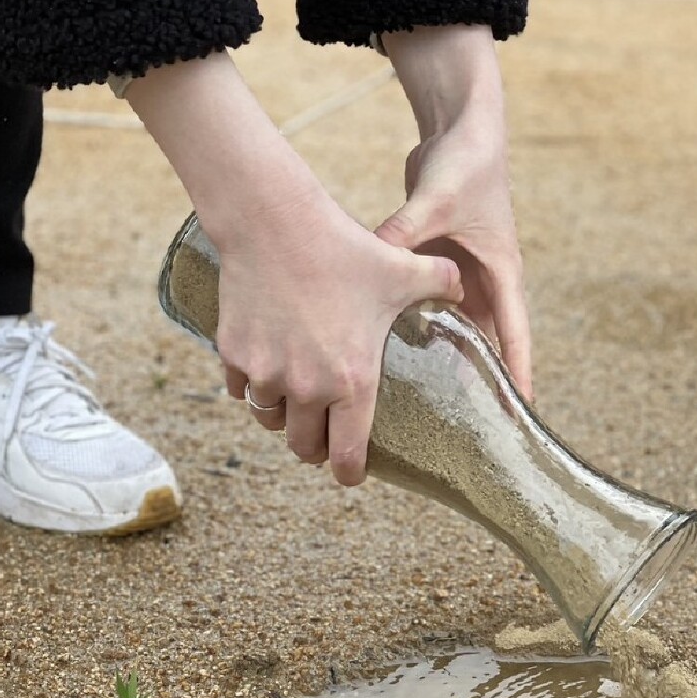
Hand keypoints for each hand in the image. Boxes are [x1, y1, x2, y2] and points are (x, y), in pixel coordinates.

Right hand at [215, 180, 462, 483]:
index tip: (352, 473)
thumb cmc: (345, 248)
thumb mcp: (403, 269)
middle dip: (315, 448)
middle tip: (323, 437)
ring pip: (270, 419)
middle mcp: (306, 388)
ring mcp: (265, 374)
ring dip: (283, 417)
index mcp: (352, 381)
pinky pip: (241, 390)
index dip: (351, 472)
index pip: (347, 455)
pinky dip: (252, 387)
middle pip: (303, 447)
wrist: (275, 224)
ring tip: (296, 403)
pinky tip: (266, 370)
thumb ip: (440, 282)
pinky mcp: (234, 356)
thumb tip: (462, 286)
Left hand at [376, 26, 532, 398]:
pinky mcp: (435, 265)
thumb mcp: (436, 201)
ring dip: (440, 361)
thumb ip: (406, 233)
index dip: (517, 378)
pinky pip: (426, 310)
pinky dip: (412, 332)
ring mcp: (460, 276)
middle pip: (484, 344)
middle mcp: (485, 282)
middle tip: (460, 428)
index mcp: (501, 273)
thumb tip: (372, 259)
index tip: (518, 418)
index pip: (515, 337)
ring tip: (419, 405)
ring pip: (453, 331)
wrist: (461, 128)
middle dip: (476, 383)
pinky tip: (386, 357)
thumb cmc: (464, 163)